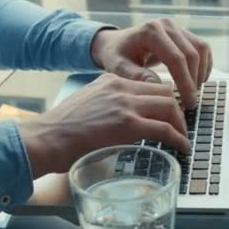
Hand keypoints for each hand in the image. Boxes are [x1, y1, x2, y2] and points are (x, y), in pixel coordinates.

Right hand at [18, 73, 190, 178]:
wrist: (44, 139)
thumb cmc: (61, 130)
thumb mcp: (88, 105)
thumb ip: (109, 106)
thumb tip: (124, 122)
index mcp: (111, 80)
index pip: (150, 85)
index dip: (165, 100)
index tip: (171, 114)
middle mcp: (120, 87)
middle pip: (165, 92)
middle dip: (178, 110)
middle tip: (182, 127)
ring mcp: (125, 104)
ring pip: (169, 107)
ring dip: (181, 124)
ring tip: (183, 138)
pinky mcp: (127, 124)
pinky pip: (164, 129)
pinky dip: (178, 138)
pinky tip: (182, 147)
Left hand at [91, 19, 212, 109]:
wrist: (117, 43)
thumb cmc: (117, 57)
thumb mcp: (119, 68)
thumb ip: (137, 77)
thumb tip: (161, 89)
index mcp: (150, 31)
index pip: (175, 58)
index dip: (185, 82)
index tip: (187, 103)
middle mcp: (166, 25)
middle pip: (191, 54)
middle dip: (193, 81)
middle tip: (190, 103)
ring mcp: (176, 27)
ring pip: (201, 49)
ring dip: (201, 73)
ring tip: (192, 92)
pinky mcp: (183, 33)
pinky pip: (203, 48)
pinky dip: (204, 65)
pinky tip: (197, 81)